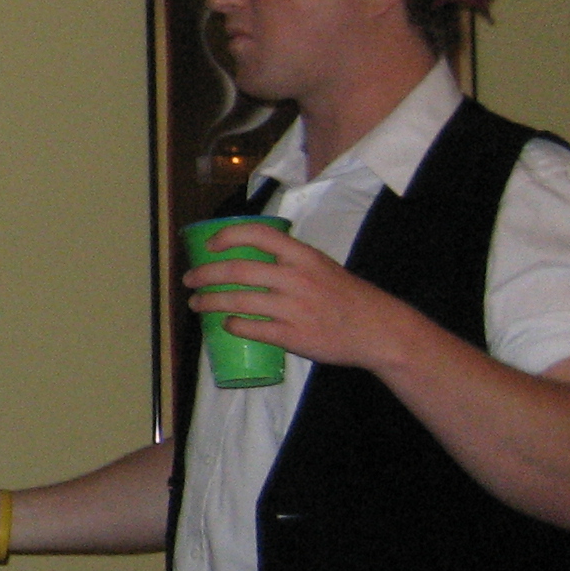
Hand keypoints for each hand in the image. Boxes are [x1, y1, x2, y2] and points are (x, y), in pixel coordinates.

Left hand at [185, 224, 420, 371]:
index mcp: (303, 256)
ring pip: (237, 301)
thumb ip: (289, 260)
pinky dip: (232, 325)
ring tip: (196, 304)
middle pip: (236, 271)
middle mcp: (296, 278)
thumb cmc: (347, 296)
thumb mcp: (321, 266)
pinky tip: (227, 324)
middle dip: (204, 275)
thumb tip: (247, 257)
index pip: (257, 234)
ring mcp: (294, 308)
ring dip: (209, 302)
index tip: (208, 245)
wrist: (379, 330)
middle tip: (190, 280)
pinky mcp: (293, 336)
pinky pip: (251, 329)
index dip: (226, 236)